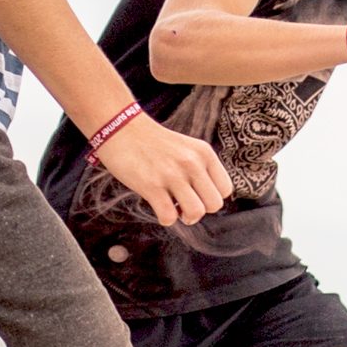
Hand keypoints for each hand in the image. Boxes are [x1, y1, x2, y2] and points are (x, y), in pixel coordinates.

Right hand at [96, 113, 227, 226]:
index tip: (195, 193)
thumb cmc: (152, 143)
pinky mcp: (151, 185)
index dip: (210, 197)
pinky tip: (157, 207)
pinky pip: (169, 217)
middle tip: (183, 203)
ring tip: (172, 207)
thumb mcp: (186, 148)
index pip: (225, 190)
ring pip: (196, 213)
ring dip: (184, 217)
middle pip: (214, 205)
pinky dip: (165, 219)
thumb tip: (204, 200)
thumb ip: (199, 169)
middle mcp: (192, 163)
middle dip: (199, 210)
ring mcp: (172, 174)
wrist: (121, 128)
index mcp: (204, 153)